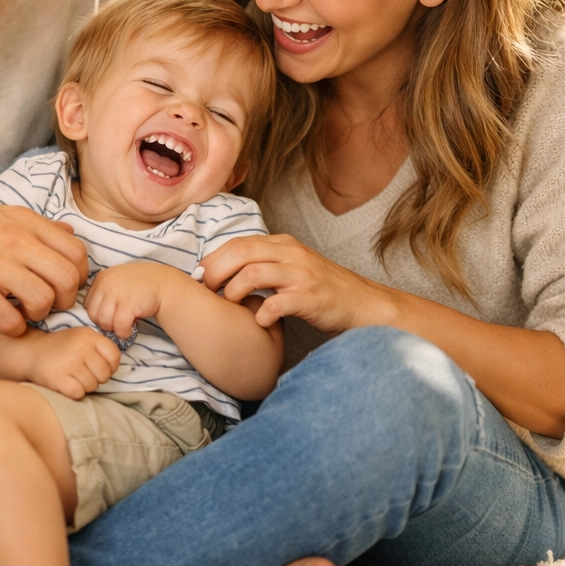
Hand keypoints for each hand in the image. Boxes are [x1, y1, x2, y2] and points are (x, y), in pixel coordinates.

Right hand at [0, 205, 88, 336]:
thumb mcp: (0, 215)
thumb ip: (36, 226)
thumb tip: (70, 231)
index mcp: (24, 221)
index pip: (76, 251)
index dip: (79, 275)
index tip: (65, 286)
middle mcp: (15, 240)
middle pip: (68, 277)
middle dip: (66, 299)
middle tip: (50, 304)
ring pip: (44, 300)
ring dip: (39, 314)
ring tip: (25, 312)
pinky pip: (11, 322)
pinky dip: (13, 329)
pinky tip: (4, 323)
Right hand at [25, 326, 120, 398]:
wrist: (31, 351)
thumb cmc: (61, 348)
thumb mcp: (81, 338)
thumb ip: (99, 347)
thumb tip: (115, 367)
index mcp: (88, 335)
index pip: (114, 356)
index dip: (110, 366)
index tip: (99, 367)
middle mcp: (80, 347)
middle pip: (104, 374)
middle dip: (96, 378)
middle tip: (82, 373)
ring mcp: (69, 362)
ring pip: (92, 386)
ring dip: (84, 386)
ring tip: (72, 377)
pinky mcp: (58, 378)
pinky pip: (78, 393)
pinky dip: (74, 393)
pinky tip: (66, 383)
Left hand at [84, 261, 177, 340]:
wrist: (164, 284)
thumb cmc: (139, 286)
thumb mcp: (116, 282)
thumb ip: (103, 293)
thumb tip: (91, 316)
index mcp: (101, 278)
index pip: (88, 304)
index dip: (98, 314)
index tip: (112, 315)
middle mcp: (107, 283)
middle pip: (94, 315)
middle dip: (105, 323)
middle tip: (118, 322)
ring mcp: (118, 293)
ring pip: (104, 322)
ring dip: (114, 328)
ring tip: (124, 325)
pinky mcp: (129, 304)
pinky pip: (119, 326)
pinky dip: (124, 332)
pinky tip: (131, 329)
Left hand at [199, 234, 395, 332]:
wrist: (364, 306)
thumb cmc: (324, 291)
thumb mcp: (293, 267)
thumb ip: (265, 264)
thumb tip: (224, 272)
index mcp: (284, 244)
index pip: (238, 242)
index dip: (213, 259)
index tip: (200, 277)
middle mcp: (292, 254)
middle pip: (240, 252)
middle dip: (215, 271)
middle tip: (205, 291)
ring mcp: (302, 275)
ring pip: (253, 273)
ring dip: (233, 291)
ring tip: (230, 305)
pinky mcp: (311, 298)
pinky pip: (275, 304)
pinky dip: (261, 315)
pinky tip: (260, 322)